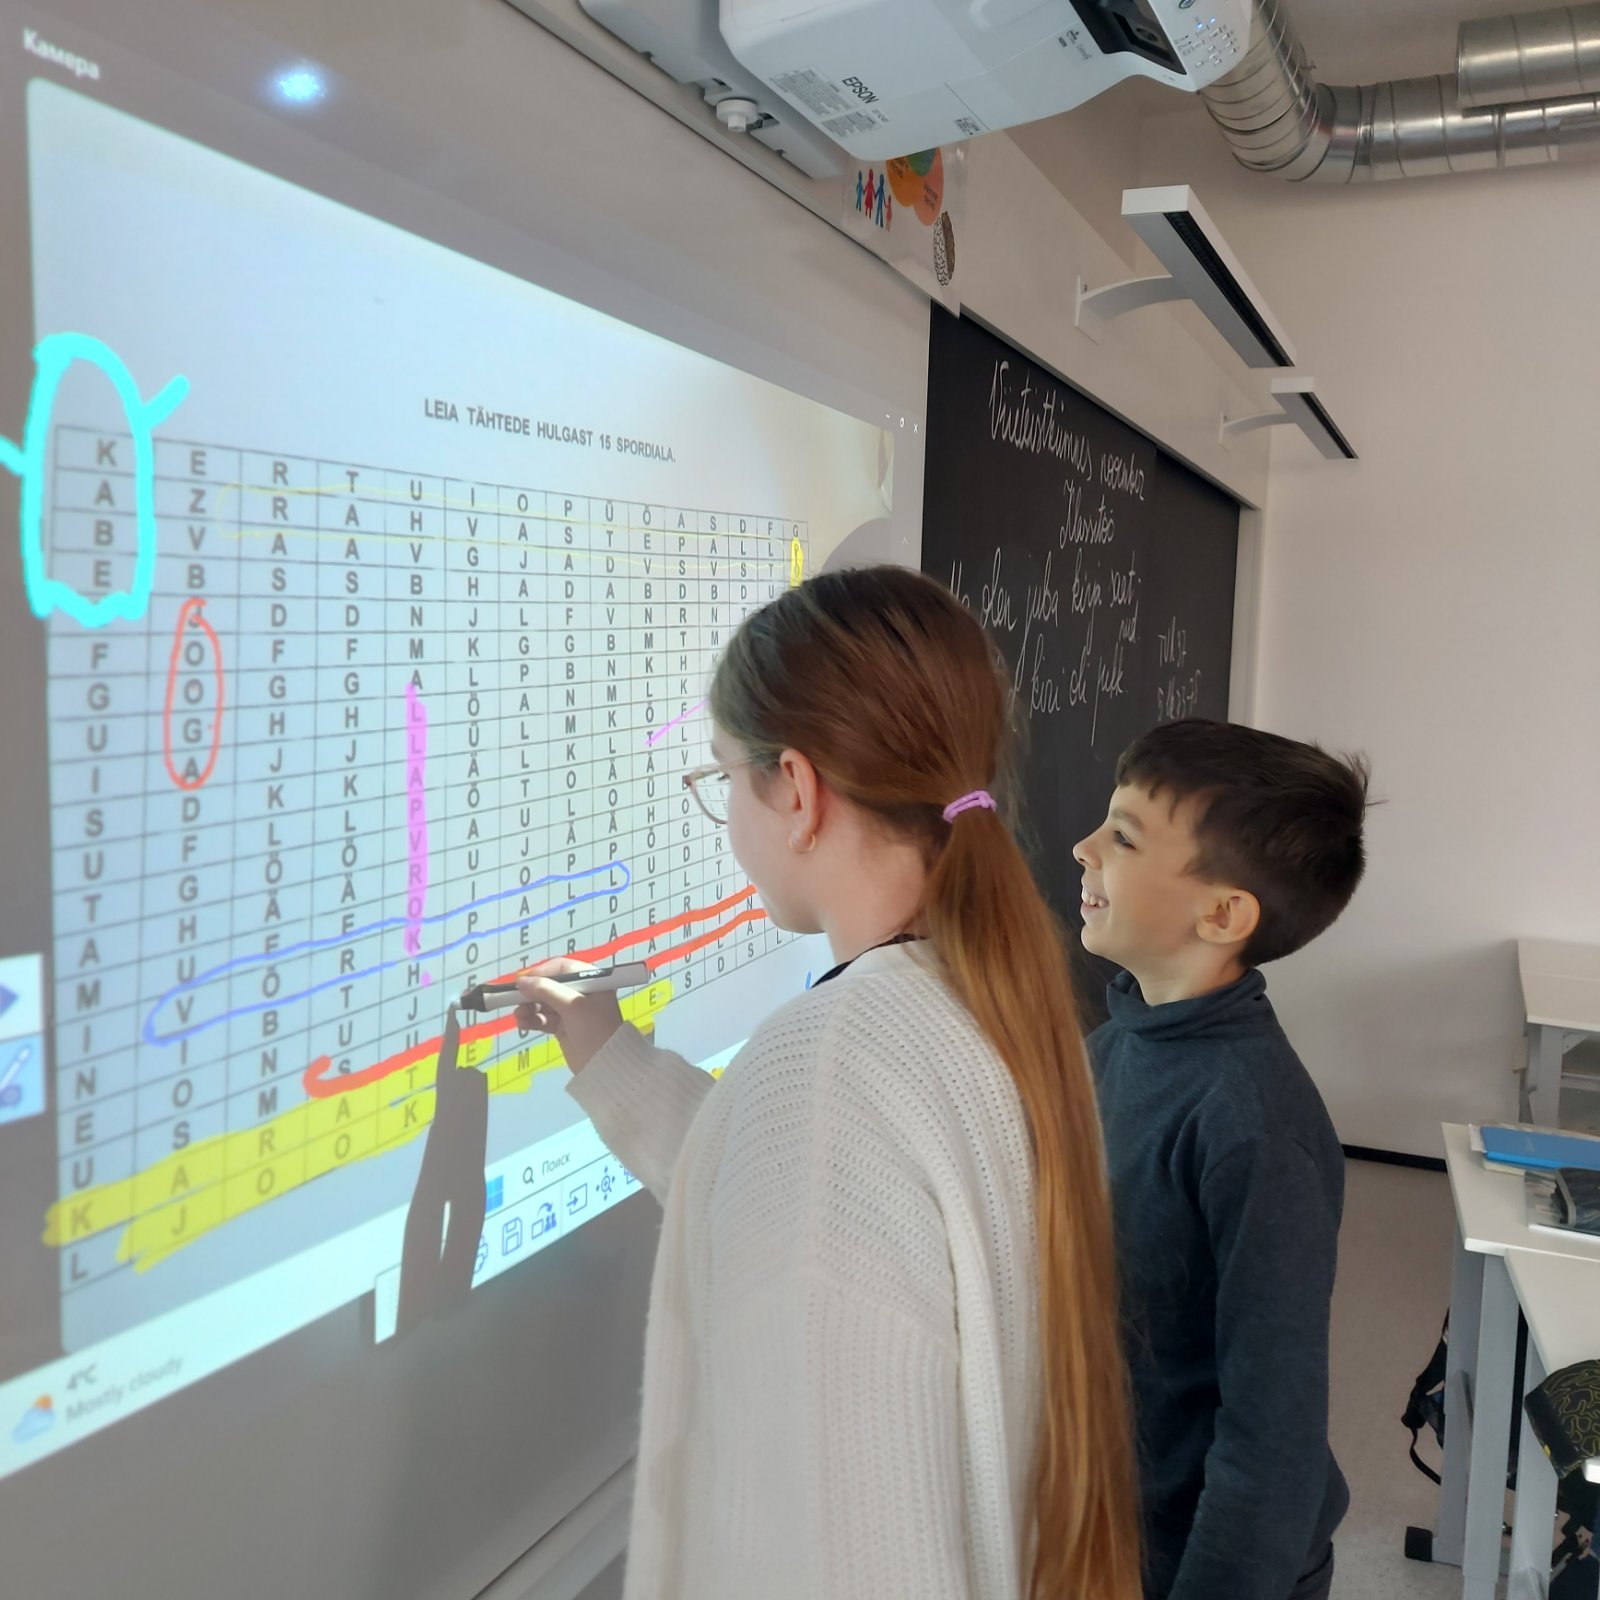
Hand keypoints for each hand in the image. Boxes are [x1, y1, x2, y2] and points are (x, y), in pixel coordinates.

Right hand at [513, 958, 625, 1074]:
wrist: (605, 1065)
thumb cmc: (595, 1030)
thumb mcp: (572, 1005)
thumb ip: (546, 990)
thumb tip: (522, 981)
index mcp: (591, 981)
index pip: (562, 968)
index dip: (542, 972)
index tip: (523, 980)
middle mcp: (581, 993)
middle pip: (550, 985)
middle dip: (532, 992)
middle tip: (515, 998)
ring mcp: (572, 1011)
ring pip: (544, 1003)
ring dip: (529, 1007)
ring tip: (520, 1015)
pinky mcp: (564, 1027)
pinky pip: (543, 1018)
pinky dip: (533, 1019)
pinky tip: (524, 1023)